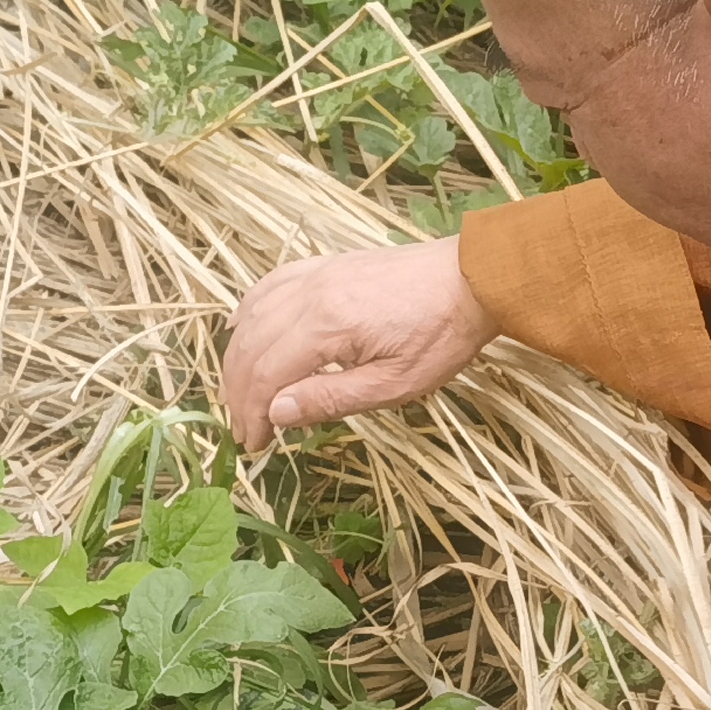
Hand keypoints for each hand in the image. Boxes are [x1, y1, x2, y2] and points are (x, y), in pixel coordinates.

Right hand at [219, 238, 495, 453]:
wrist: (472, 278)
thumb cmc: (441, 335)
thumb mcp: (394, 384)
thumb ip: (331, 398)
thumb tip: (277, 413)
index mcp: (326, 325)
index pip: (266, 375)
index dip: (252, 415)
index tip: (254, 444)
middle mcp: (310, 293)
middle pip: (251, 346)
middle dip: (239, 392)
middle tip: (244, 428)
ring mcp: (315, 274)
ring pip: (253, 315)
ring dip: (237, 357)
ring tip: (239, 393)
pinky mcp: (324, 265)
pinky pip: (270, 285)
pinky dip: (248, 310)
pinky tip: (240, 329)